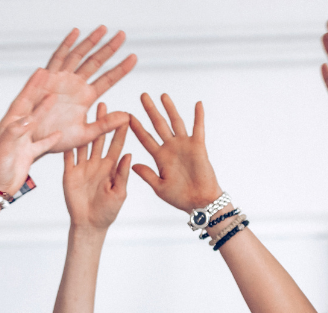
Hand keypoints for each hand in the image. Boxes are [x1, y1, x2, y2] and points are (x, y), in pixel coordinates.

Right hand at [0, 26, 137, 192]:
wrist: (34, 142)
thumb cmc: (57, 140)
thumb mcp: (85, 135)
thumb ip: (105, 125)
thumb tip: (127, 117)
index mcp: (86, 98)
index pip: (108, 80)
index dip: (121, 69)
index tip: (134, 57)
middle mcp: (76, 85)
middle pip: (96, 62)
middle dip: (109, 48)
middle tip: (122, 35)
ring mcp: (63, 79)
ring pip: (80, 56)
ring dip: (91, 42)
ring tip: (104, 30)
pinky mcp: (49, 78)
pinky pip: (58, 58)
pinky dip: (67, 45)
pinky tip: (76, 32)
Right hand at [64, 104, 130, 229]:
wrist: (89, 225)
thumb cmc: (108, 212)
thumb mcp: (119, 193)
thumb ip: (122, 174)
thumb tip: (129, 154)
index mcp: (110, 168)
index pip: (116, 145)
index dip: (120, 131)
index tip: (126, 116)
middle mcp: (96, 163)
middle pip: (99, 138)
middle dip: (101, 122)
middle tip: (103, 103)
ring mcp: (82, 166)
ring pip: (83, 142)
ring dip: (84, 127)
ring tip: (85, 111)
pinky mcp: (69, 172)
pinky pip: (67, 155)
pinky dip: (66, 143)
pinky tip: (65, 128)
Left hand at [129, 94, 222, 212]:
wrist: (200, 203)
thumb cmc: (180, 198)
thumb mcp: (159, 188)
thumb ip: (147, 175)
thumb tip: (132, 164)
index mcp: (160, 158)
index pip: (145, 139)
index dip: (136, 128)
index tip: (126, 116)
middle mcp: (171, 148)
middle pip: (158, 125)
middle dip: (150, 110)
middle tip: (143, 95)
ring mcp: (184, 146)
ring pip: (175, 122)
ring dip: (170, 109)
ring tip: (163, 95)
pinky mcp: (198, 146)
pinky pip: (198, 128)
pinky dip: (199, 116)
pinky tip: (198, 104)